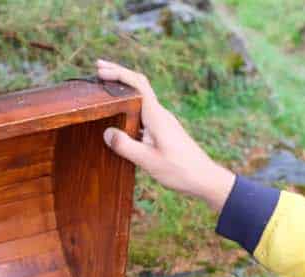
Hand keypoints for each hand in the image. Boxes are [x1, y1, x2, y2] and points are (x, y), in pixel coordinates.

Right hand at [95, 60, 235, 211]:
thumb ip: (126, 146)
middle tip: (98, 69)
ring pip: (141, 100)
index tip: (100, 70)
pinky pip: (144, 113)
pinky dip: (130, 108)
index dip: (118, 73)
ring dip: (124, 92)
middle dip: (119, 75)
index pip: (138, 84)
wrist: (205, 178)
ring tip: (104, 90)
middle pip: (139, 86)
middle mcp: (160, 114)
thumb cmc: (180, 170)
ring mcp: (163, 122)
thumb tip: (107, 132)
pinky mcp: (164, 131)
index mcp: (157, 116)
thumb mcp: (149, 161)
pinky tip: (120, 117)